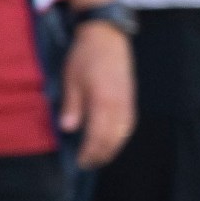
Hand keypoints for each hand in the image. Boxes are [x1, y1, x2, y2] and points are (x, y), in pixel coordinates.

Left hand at [61, 21, 135, 166]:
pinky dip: (121, 136)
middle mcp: (119, 104)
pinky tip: (113, 139)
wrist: (107, 36)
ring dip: (113, 147)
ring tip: (101, 156)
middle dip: (101, 154)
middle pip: (113, 138)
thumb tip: (68, 129)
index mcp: (103, 100)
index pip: (98, 135)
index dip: (90, 151)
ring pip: (124, 132)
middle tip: (88, 164)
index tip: (80, 162)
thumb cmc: (85, 56)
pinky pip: (129, 123)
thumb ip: (72, 106)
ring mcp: (128, 101)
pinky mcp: (130, 97)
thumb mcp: (71, 80)